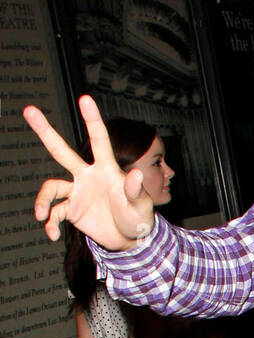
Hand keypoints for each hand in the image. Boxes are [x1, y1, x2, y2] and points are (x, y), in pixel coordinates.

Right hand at [23, 94, 154, 249]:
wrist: (128, 239)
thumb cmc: (138, 217)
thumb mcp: (141, 205)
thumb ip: (135, 190)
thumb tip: (135, 174)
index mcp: (106, 169)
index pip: (99, 140)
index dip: (92, 120)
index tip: (85, 98)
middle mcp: (87, 176)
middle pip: (61, 151)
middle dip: (45, 131)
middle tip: (28, 110)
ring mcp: (77, 192)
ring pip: (50, 188)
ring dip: (42, 201)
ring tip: (40, 216)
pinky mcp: (71, 209)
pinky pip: (54, 213)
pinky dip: (50, 224)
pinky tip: (52, 235)